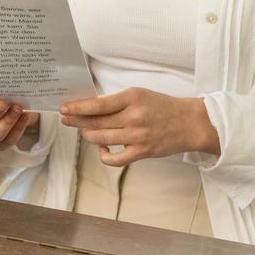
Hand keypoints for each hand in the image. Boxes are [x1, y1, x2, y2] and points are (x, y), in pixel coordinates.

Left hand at [59, 87, 219, 166]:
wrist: (189, 122)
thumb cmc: (162, 106)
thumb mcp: (139, 95)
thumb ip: (117, 101)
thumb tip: (89, 108)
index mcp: (132, 97)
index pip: (97, 105)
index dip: (77, 108)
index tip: (64, 108)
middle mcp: (134, 116)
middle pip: (95, 122)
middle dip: (76, 121)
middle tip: (66, 119)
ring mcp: (138, 136)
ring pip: (101, 139)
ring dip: (87, 136)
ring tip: (84, 131)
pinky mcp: (142, 152)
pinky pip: (115, 159)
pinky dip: (103, 155)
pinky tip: (102, 148)